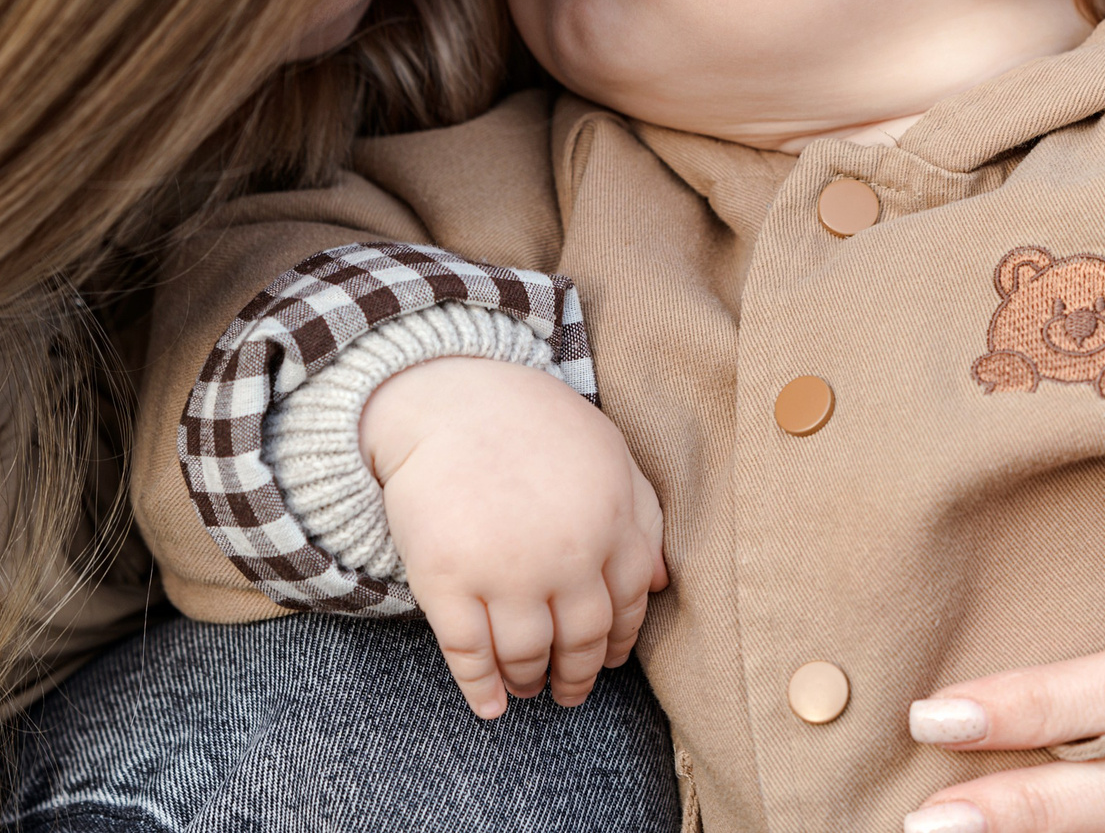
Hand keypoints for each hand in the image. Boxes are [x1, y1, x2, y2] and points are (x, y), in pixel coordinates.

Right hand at [360, 358, 665, 718]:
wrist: (448, 397)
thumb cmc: (533, 424)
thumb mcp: (608, 454)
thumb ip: (642, 516)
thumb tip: (658, 584)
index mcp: (610, 521)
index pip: (627, 606)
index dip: (620, 641)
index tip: (611, 659)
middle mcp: (564, 554)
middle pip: (583, 641)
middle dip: (579, 675)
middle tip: (570, 692)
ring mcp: (503, 570)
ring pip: (527, 654)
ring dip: (532, 681)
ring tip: (530, 687)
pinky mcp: (446, 579)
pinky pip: (468, 652)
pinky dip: (480, 688)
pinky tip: (490, 706)